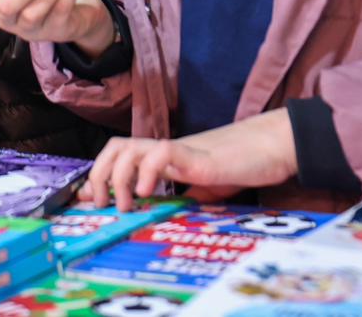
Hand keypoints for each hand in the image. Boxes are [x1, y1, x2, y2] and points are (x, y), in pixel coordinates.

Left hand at [83, 111, 298, 209]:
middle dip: (98, 175)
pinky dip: (147, 172)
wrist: (273, 146)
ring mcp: (179, 150)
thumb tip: (168, 215)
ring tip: (124, 205)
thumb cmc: (243, 165)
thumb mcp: (207, 190)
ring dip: (116, 177)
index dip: (99, 175)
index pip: (121, 157)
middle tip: (100, 205)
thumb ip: (185, 198)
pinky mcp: (197, 155)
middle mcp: (165, 151)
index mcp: (164, 159)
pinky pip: (161, 154)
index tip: (87, 200)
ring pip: (129, 148)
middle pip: (115, 147)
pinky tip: (149, 193)